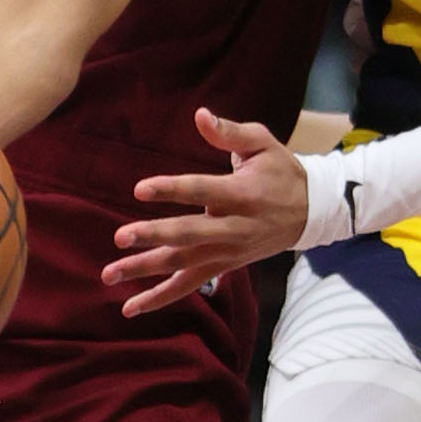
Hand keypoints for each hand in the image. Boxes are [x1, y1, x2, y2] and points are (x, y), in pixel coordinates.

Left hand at [104, 111, 309, 316]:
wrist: (310, 212)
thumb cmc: (281, 171)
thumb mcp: (263, 144)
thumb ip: (230, 133)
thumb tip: (200, 115)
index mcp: (242, 193)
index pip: (201, 191)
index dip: (170, 190)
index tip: (139, 190)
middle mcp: (234, 227)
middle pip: (188, 235)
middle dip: (154, 237)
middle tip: (121, 236)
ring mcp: (227, 251)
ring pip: (183, 265)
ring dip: (145, 270)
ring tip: (110, 274)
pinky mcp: (223, 266)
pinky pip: (189, 285)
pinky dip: (160, 297)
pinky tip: (131, 306)